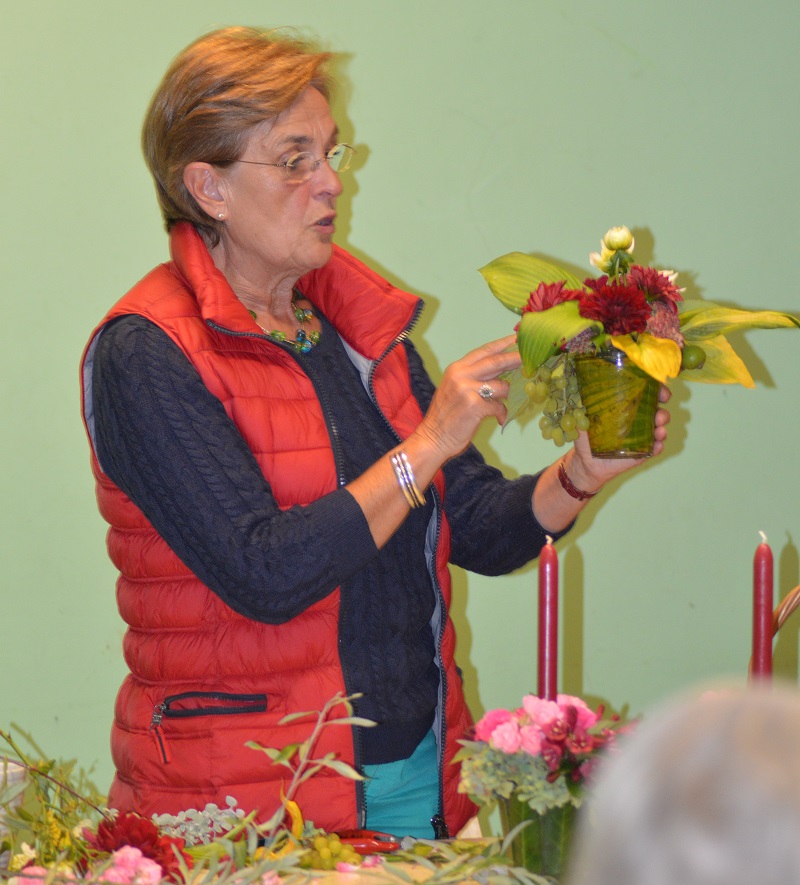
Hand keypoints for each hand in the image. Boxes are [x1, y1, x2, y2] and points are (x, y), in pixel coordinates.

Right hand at [415, 335, 520, 459]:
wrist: (432, 439)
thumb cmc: (445, 417)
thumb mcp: (455, 389)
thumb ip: (473, 378)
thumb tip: (499, 371)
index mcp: (457, 369)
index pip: (484, 351)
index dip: (503, 344)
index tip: (517, 339)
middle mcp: (461, 375)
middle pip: (496, 362)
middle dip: (516, 358)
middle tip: (531, 357)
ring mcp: (468, 390)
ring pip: (501, 386)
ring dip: (506, 397)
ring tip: (500, 406)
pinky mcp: (475, 406)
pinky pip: (499, 406)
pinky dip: (501, 414)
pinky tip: (498, 420)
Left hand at [567, 385, 671, 492]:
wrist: (586, 463)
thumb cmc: (587, 438)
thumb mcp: (582, 421)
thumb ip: (581, 409)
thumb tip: (575, 394)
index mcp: (628, 409)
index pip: (647, 396)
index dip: (658, 391)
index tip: (661, 392)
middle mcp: (639, 421)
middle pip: (658, 412)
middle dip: (662, 411)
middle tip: (659, 412)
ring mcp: (642, 438)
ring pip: (660, 429)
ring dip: (662, 427)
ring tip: (659, 429)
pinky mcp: (642, 453)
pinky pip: (655, 449)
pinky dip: (658, 446)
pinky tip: (657, 444)